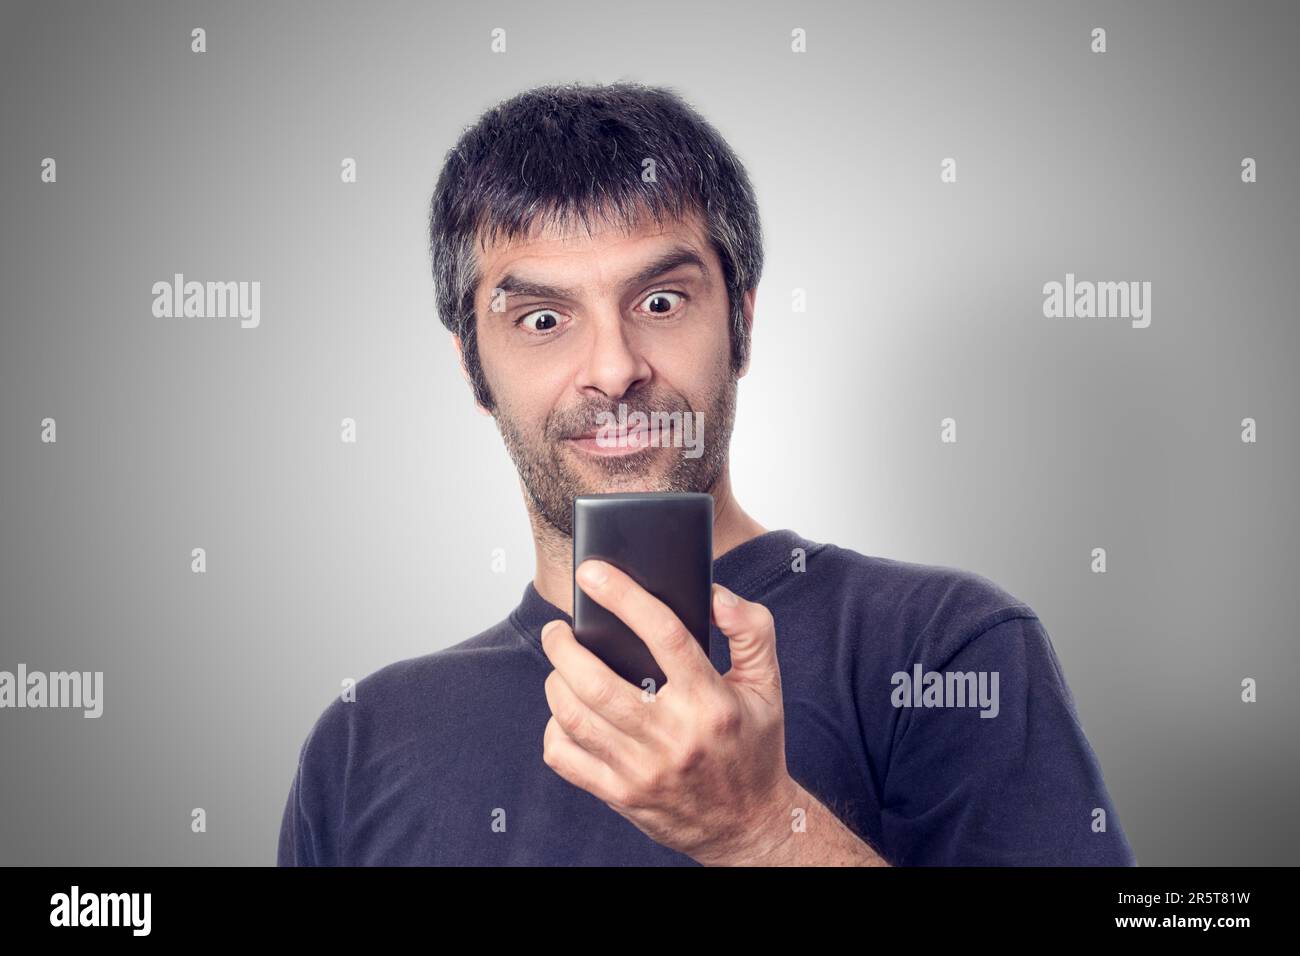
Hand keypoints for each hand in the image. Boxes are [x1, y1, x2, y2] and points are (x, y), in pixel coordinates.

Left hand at [539, 558, 800, 865]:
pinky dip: (554, 729)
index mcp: (711, 702)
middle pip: (597, 681)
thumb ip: (751, 630)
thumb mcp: (768, 684)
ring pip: (575, 717)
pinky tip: (565, 713)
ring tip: (559, 665)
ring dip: (555, 682)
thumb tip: (715, 596)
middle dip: (563, 646)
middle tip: (557, 629)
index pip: (664, 634)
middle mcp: (675, 737)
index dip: (623, 596)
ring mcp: (644, 771)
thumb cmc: (754, 746)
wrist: (751, 827)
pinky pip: (566, 758)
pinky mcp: (622, 796)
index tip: (593, 572)